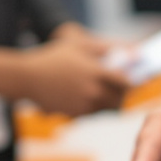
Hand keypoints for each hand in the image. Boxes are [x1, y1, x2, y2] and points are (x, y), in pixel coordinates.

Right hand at [0, 27, 128, 117]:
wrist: (27, 77)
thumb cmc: (52, 57)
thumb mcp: (79, 45)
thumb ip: (106, 48)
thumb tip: (133, 53)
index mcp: (96, 73)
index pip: (126, 82)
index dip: (132, 82)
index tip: (132, 79)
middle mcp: (92, 92)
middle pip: (119, 100)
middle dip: (122, 94)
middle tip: (118, 87)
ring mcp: (83, 106)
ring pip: (106, 108)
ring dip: (108, 101)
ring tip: (98, 89)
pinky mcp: (74, 115)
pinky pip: (91, 113)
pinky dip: (92, 107)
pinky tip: (82, 95)